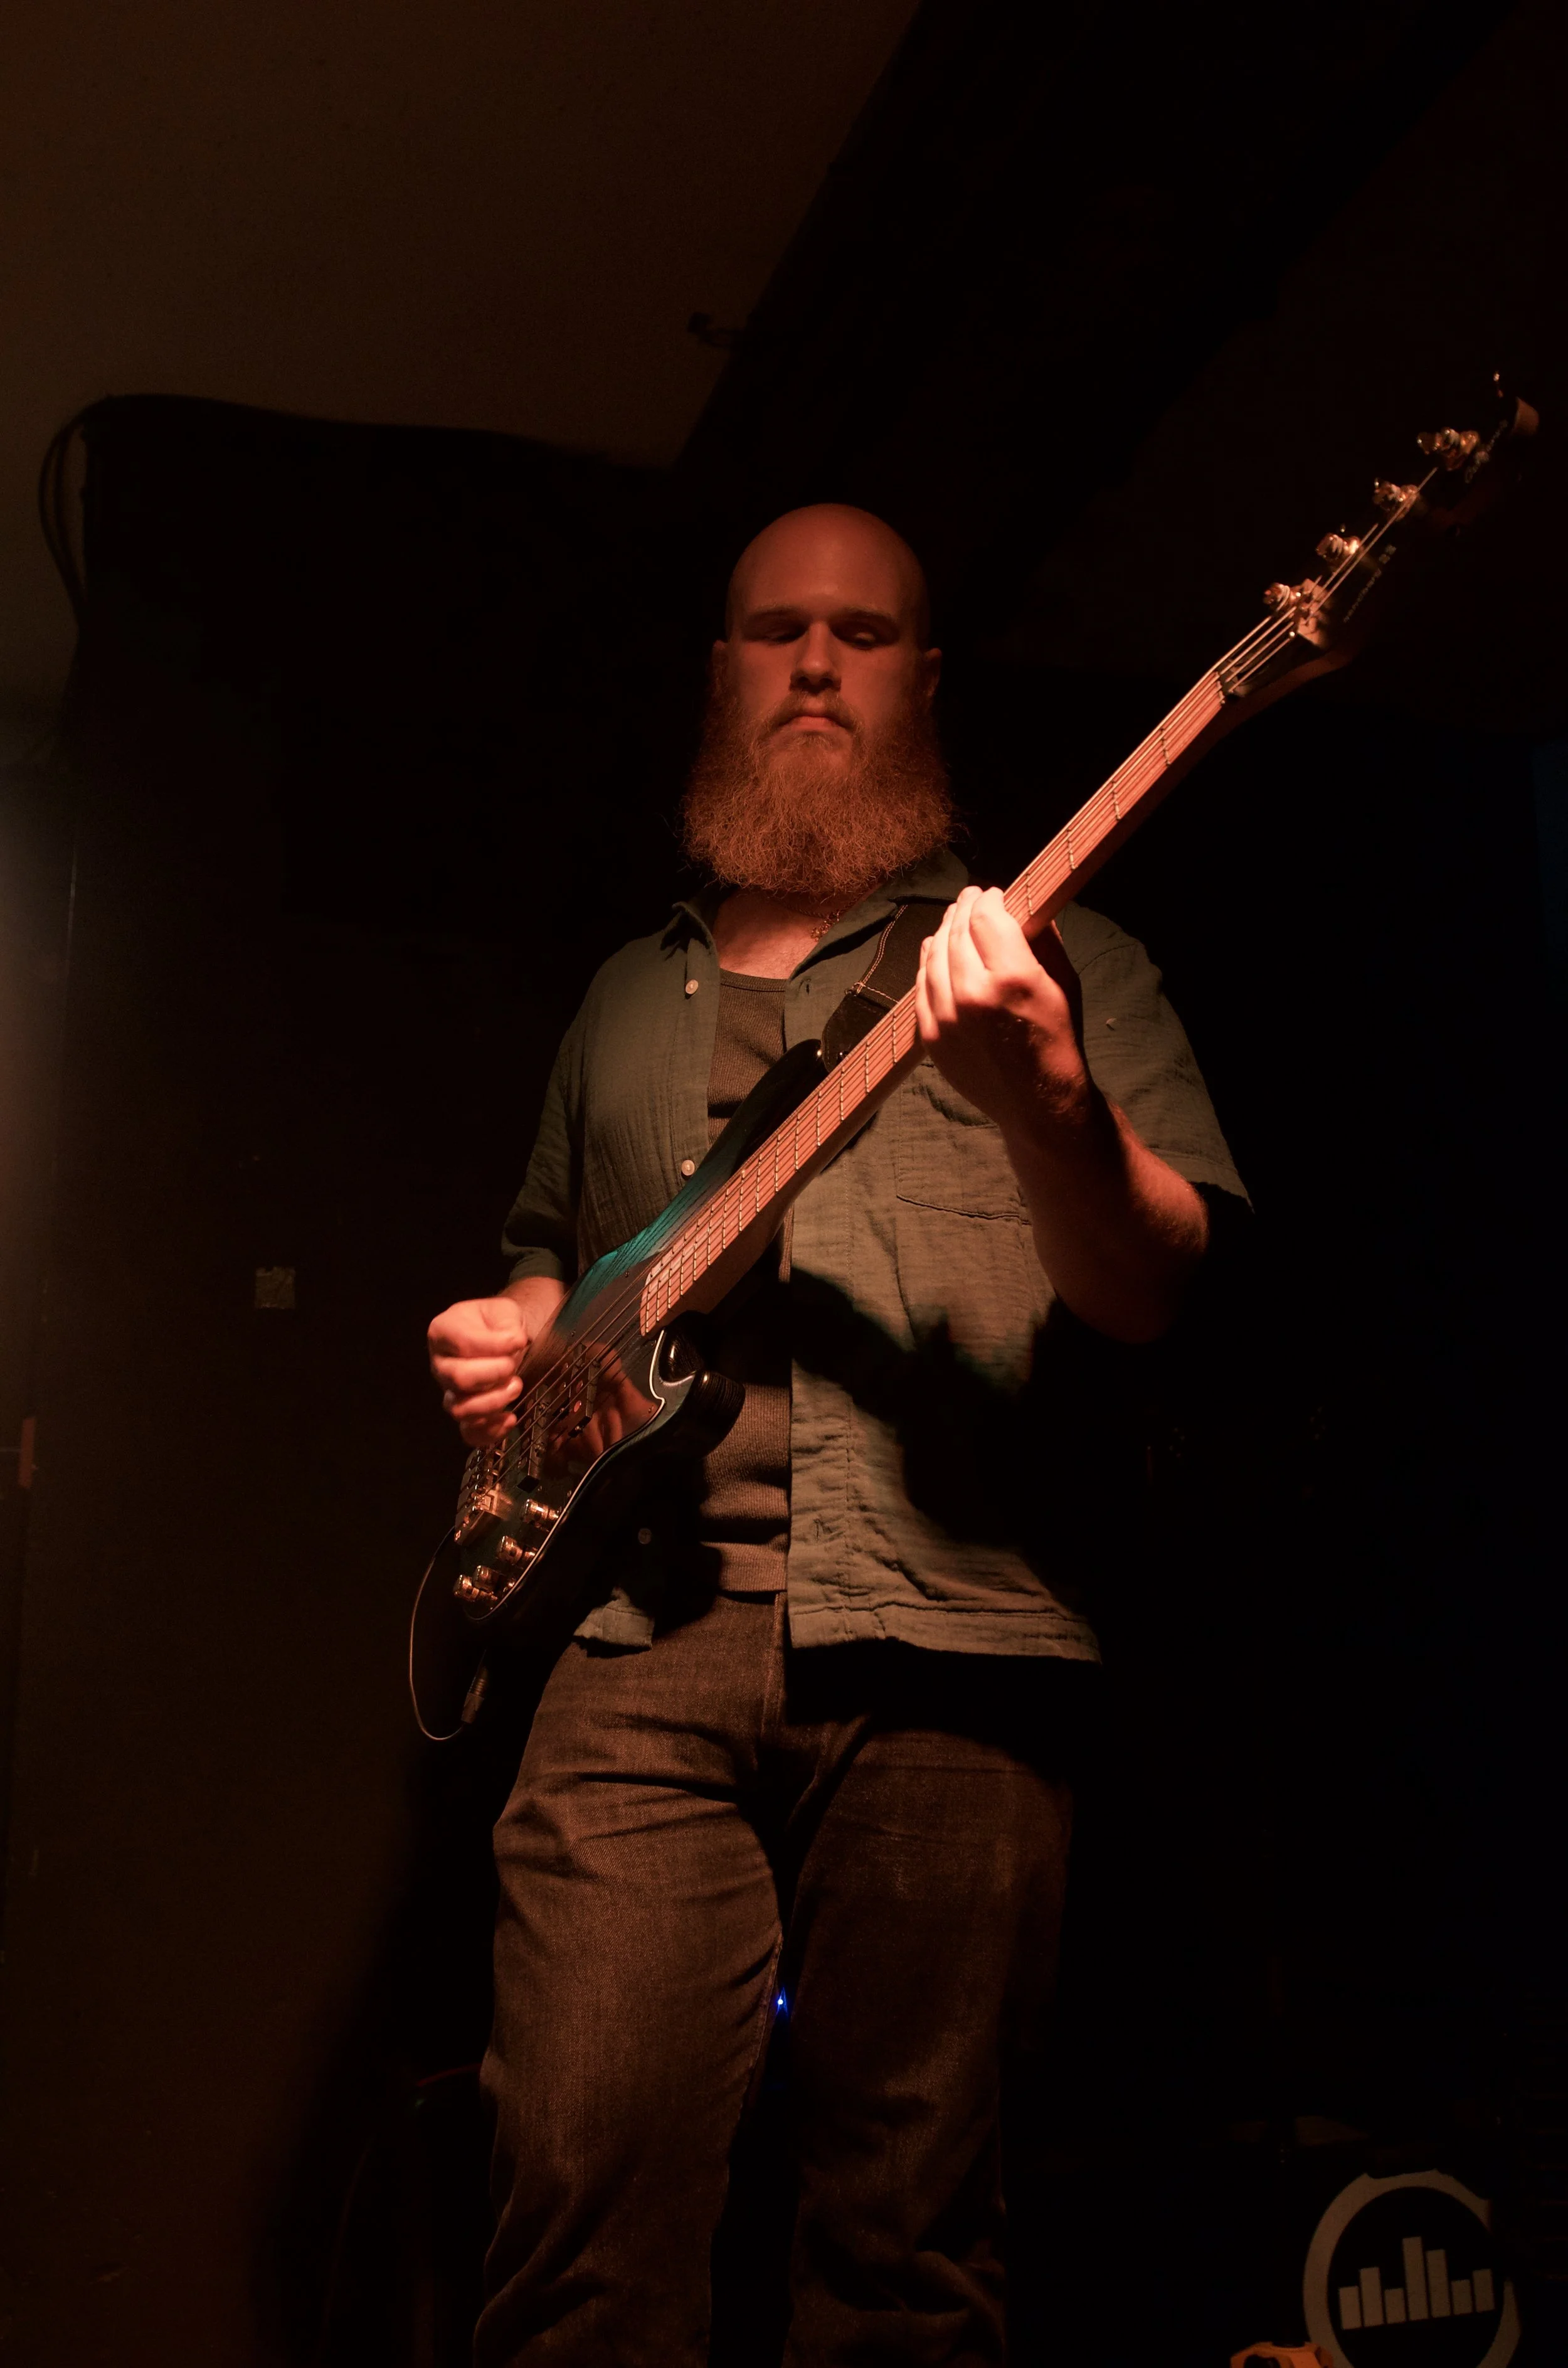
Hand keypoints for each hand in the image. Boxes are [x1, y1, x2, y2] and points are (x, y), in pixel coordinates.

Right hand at [427, 1284, 560, 1445]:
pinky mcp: (464, 1413)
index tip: (519, 1340)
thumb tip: (514, 1341)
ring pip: (460, 1409)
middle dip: (493, 1374)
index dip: (494, 1345)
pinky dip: (490, 1432)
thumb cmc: (497, 1323)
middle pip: (458, 1378)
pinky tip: (510, 1419)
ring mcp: (449, 1392)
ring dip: (493, 1402)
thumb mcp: (504, 1311)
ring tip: (516, 1387)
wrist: (501, 1339)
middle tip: (513, 1367)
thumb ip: (508, 1323)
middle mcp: (440, 1364)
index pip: (463, 1343)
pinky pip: (469, 1433)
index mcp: (443, 1331)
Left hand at [915, 885, 1091, 1142]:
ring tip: (954, 921)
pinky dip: (928, 963)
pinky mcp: (931, 1037)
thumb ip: (1042, 938)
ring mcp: (946, 1018)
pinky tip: (936, 950)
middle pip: (956, 931)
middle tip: (971, 899)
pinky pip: (920, 986)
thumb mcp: (1064, 982)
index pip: (986, 917)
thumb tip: (1021, 904)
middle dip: (964, 908)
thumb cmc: (1056, 1039)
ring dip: (943, 931)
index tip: (993, 895)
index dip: (988, 899)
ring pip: (933, 955)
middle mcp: (974, 995)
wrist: (1038, 1104)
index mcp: (1013, 978)